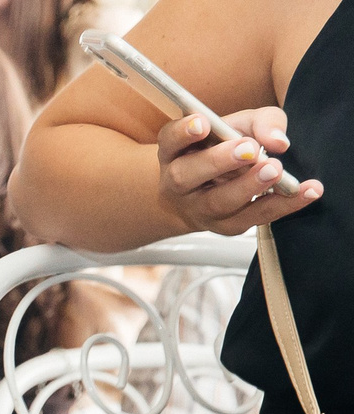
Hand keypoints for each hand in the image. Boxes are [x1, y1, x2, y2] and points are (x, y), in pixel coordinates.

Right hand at [156, 108, 321, 234]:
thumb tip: (278, 142)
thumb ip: (261, 123)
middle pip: (186, 176)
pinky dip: (283, 204)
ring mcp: (198, 209)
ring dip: (248, 187)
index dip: (183, 133)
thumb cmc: (226, 149)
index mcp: (176, 152)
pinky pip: (253, 217)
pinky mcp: (225, 226)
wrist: (211, 192)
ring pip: (217, 203)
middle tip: (249, 150)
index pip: (170, 140)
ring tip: (275, 171)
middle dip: (218, 162)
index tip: (203, 123)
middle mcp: (178, 183)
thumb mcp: (241, 125)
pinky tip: (308, 191)